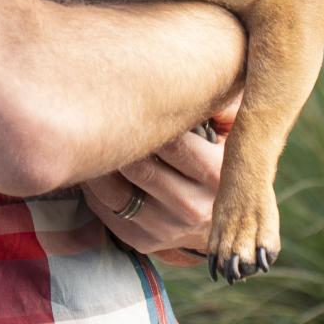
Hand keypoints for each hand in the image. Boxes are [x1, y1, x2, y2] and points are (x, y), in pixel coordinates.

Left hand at [82, 98, 240, 266]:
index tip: (129, 101)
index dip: (146, 121)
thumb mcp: (233, 133)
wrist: (223, 219)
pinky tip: (94, 169)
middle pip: (140, 168)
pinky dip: (94, 191)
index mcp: (215, 174)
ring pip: (117, 193)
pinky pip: (108, 213)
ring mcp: (168, 229)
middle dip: (117, 140)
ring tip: (90, 141)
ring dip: (98, 166)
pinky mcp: (145, 242)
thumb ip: (220, 106)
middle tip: (100, 115)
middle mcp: (193, 207)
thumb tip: (200, 82)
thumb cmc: (220, 162)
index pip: (172, 144)